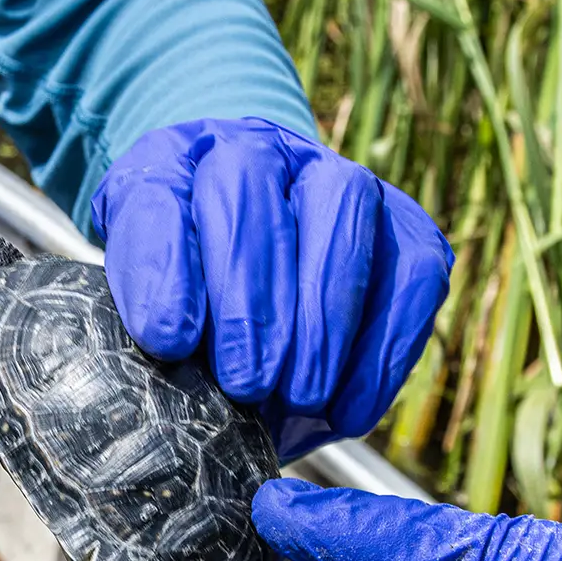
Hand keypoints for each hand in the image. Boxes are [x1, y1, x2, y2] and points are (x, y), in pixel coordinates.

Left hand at [91, 118, 453, 461]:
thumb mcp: (150, 314)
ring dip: (323, 313)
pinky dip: (385, 345)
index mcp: (167, 165)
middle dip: (251, 299)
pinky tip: (351, 410)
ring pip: (342, 207)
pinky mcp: (401, 223)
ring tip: (302, 396)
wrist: (252, 271)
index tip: (169, 340)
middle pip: (250, 190)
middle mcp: (252, 149)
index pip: (157, 198)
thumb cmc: (190, 303)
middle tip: (245, 382)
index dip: (164, 267)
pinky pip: (411, 269)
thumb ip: (157, 336)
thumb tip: (185, 402)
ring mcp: (334, 177)